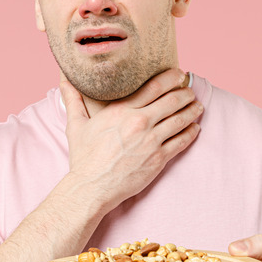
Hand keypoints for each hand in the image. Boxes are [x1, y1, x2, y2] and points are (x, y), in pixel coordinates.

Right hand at [59, 68, 202, 209]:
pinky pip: (181, 142)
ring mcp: (151, 141)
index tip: (179, 73)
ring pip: (180, 120)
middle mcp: (139, 122)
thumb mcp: (76, 125)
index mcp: (122, 110)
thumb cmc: (84, 158)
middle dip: (185, 93)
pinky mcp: (158, 159)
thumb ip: (73, 100)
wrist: (92, 188)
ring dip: (192, 111)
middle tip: (191, 90)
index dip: (170, 77)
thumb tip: (63, 81)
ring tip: (198, 106)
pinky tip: (195, 128)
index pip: (153, 87)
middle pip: (172, 101)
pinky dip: (191, 133)